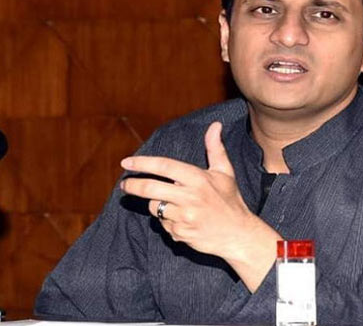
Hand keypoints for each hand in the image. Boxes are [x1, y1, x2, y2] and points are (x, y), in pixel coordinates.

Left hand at [120, 121, 279, 290]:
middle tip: (125, 184)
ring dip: (157, 205)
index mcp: (198, 178)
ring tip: (172, 205)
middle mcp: (190, 197)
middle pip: (150, 188)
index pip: (164, 166)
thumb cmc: (230, 201)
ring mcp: (184, 217)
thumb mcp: (225, 173)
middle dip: (132, 185)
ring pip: (155, 207)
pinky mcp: (180, 233)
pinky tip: (182, 220)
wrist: (238, 236)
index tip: (126, 162)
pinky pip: (163, 224)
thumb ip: (215, 148)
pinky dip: (167, 221)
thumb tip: (215, 125)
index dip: (142, 163)